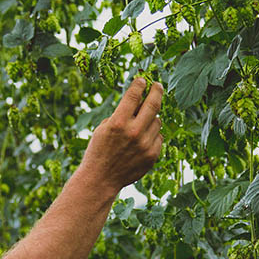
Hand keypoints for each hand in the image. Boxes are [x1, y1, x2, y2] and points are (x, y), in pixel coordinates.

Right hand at [80, 78, 162, 194]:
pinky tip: (141, 141)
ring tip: (140, 125)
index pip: (134, 96)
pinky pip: (159, 137)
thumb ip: (121, 114)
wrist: (101, 179)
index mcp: (118, 123)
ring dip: (151, 118)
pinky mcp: (152, 156)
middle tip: (158, 86)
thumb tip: (139, 100)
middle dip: (157, 91)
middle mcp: (134, 132)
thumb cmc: (99, 150)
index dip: (140, 85)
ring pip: (157, 121)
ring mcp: (145, 145)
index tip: (143, 80)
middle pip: (153, 105)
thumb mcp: (104, 127)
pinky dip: (152, 135)